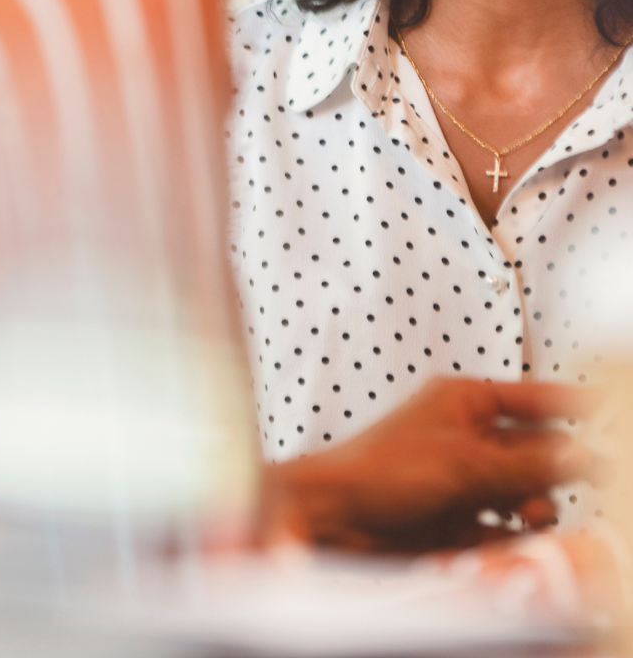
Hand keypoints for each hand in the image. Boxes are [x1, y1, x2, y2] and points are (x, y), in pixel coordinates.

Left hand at [259, 377, 595, 553]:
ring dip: (534, 508)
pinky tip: (508, 540)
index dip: (570, 409)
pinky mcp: (459, 518)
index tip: (606, 419)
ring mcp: (465, 479)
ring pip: (526, 493)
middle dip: (551, 471)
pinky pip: (506, 527)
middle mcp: (467, 436)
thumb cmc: (376, 470)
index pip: (532, 398)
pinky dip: (514, 536)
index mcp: (463, 401)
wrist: (334, 517)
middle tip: (557, 486)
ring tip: (527, 517)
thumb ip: (529, 463)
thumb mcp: (464, 462)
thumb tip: (583, 455)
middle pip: (536, 451)